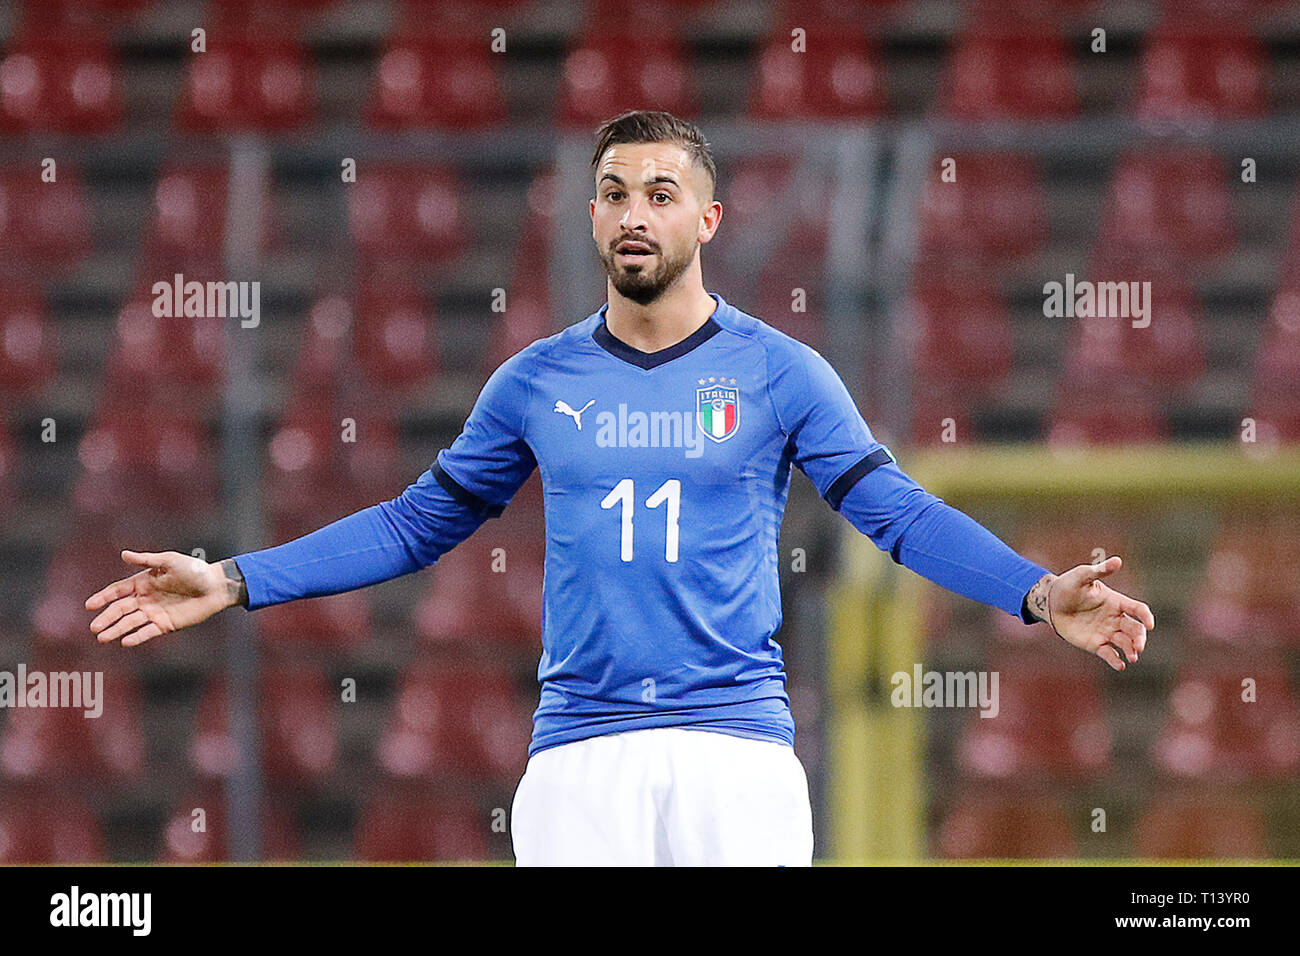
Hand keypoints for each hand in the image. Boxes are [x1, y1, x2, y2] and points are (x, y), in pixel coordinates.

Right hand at [85, 550, 233, 646]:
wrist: (215, 586)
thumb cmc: (194, 570)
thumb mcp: (170, 561)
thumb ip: (147, 560)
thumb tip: (124, 554)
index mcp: (143, 582)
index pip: (118, 591)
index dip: (104, 597)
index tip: (89, 605)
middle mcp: (146, 598)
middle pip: (121, 609)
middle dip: (107, 618)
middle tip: (94, 628)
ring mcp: (154, 612)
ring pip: (131, 622)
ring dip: (117, 630)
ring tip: (102, 637)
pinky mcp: (166, 624)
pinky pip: (148, 632)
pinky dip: (137, 637)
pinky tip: (125, 642)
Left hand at [1044, 555, 1153, 670]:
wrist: (1050, 603)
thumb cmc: (1068, 586)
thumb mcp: (1082, 576)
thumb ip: (1099, 571)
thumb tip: (1118, 560)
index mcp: (1116, 602)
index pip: (1138, 610)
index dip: (1146, 617)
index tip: (1149, 624)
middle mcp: (1115, 618)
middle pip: (1135, 630)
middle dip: (1140, 638)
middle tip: (1138, 647)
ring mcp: (1106, 632)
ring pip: (1125, 643)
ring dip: (1131, 650)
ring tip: (1132, 657)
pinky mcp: (1095, 644)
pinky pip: (1109, 654)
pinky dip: (1116, 660)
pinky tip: (1120, 665)